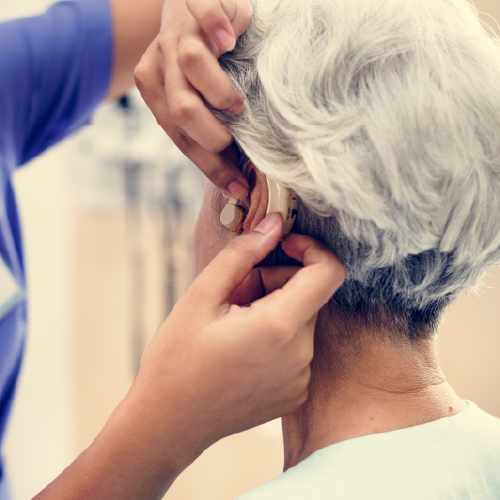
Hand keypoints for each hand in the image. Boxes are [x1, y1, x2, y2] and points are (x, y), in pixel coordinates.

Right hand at [33, 214, 344, 499]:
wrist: (168, 425)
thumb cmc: (177, 360)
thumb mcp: (200, 296)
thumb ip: (242, 254)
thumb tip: (273, 224)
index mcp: (280, 327)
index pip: (329, 273)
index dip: (311, 249)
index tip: (282, 245)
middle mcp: (301, 355)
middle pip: (309, 294)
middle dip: (276, 281)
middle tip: (234, 292)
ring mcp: (301, 378)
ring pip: (301, 319)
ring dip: (274, 308)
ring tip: (231, 322)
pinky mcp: (294, 392)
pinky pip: (297, 346)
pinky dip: (276, 335)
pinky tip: (240, 346)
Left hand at [135, 0, 251, 198]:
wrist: (191, 7)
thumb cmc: (204, 62)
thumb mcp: (196, 97)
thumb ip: (204, 127)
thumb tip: (235, 181)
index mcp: (155, 88)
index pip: (178, 135)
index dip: (209, 164)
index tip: (237, 185)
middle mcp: (160, 60)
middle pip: (180, 108)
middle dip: (211, 137)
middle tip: (233, 142)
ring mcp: (176, 30)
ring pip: (190, 63)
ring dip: (219, 92)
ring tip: (237, 103)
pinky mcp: (194, 2)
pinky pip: (202, 10)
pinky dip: (216, 25)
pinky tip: (232, 39)